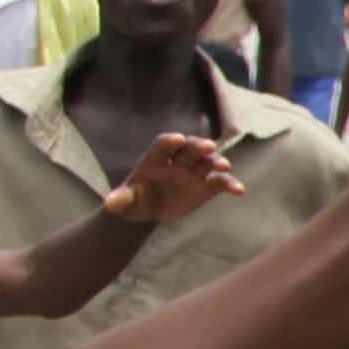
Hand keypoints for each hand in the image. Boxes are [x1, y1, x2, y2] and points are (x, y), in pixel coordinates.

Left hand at [103, 130, 247, 224]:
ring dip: (217, 162)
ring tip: (224, 167)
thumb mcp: (126, 202)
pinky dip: (230, 184)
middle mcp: (178, 161)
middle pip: (190, 148)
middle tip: (208, 147)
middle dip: (199, 146)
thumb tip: (110, 203)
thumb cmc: (135, 200)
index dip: (169, 141)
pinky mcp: (207, 185)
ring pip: (208, 162)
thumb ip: (120, 200)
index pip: (162, 145)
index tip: (177, 139)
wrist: (151, 208)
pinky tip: (239, 190)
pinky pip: (220, 182)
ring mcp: (194, 171)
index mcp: (156, 159)